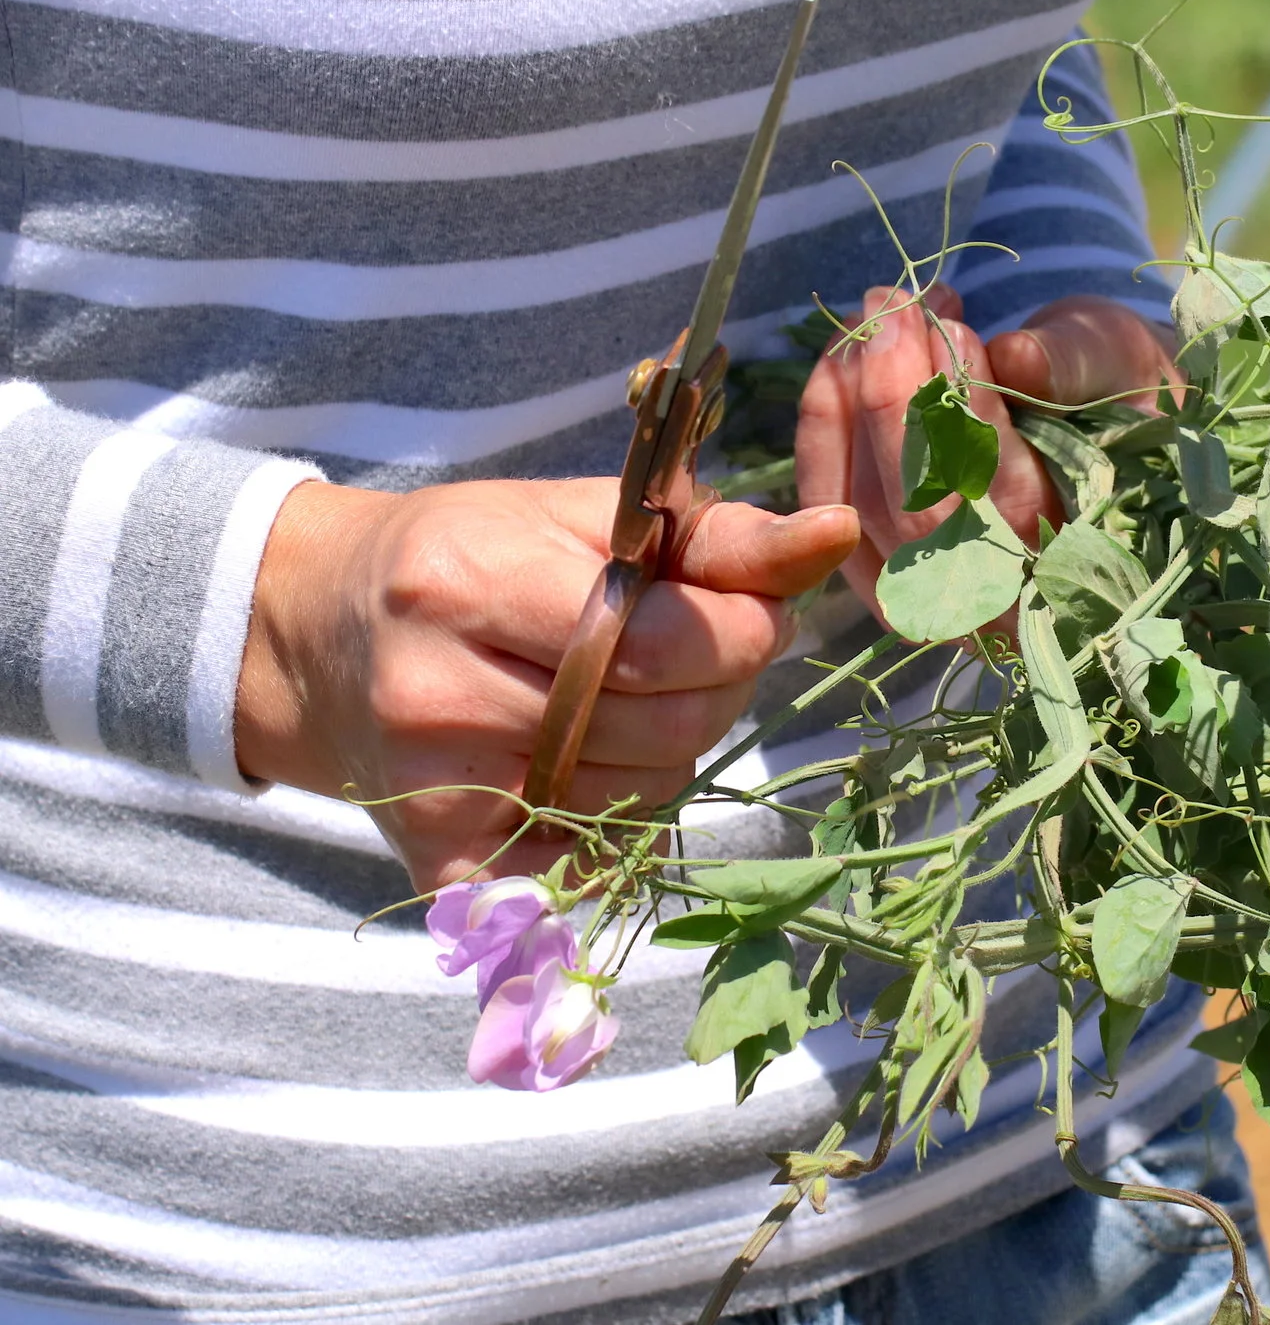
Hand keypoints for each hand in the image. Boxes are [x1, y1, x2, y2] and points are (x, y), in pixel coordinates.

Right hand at [235, 478, 858, 892]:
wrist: (313, 635)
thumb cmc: (469, 558)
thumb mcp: (583, 518)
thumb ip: (717, 536)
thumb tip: (839, 534)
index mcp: (470, 583)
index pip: (671, 641)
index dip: (742, 633)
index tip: (743, 615)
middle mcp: (441, 695)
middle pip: (670, 726)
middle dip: (715, 690)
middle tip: (684, 659)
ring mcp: (437, 791)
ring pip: (648, 795)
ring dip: (670, 753)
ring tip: (620, 706)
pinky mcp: (444, 863)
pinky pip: (598, 867)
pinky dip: (621, 827)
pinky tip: (586, 771)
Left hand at [794, 286, 1177, 617]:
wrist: (1106, 423)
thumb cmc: (1119, 395)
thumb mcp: (1121, 368)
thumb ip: (1077, 368)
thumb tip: (1018, 360)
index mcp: (1073, 563)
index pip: (1001, 506)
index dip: (963, 415)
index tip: (952, 327)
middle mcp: (996, 602)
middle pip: (912, 513)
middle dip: (890, 396)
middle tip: (895, 304)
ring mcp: (928, 591)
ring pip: (859, 507)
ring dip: (850, 398)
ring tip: (876, 315)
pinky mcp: (880, 560)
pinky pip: (830, 500)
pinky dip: (825, 422)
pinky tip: (841, 356)